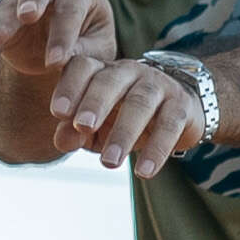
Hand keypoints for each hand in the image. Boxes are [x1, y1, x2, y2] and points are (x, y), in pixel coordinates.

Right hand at [0, 0, 114, 101]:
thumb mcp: (96, 48)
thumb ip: (85, 51)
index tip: (56, 61)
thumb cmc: (89, 41)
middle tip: (26, 16)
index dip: (63, 33)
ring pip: (4, 8)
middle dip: (31, 0)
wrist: (64, 45)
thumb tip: (63, 59)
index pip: (70, 6)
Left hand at [53, 55, 207, 177]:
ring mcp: (157, 85)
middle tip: (83, 126)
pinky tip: (144, 172)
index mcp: (101, 71)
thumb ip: (74, 130)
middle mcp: (128, 72)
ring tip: (109, 162)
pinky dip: (156, 150)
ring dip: (123, 133)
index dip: (69, 87)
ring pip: (140, 103)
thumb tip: (61, 141)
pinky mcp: (181, 105)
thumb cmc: (122, 116)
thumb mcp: (95, 125)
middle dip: (95, 103)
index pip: (82, 68)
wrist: (177, 110)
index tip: (57, 112)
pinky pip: (169, 125)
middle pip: (110, 81)